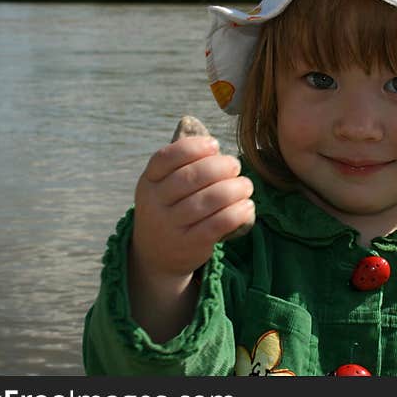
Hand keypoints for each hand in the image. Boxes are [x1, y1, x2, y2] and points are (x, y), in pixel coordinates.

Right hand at [127, 134, 253, 340]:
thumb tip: (212, 142)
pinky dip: (237, 212)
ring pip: (207, 201)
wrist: (156, 254)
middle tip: (236, 166)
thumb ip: (183, 164)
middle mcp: (155, 203)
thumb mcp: (164, 185)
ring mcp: (170, 226)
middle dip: (220, 167)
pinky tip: (247, 206)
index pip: (166, 158)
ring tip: (246, 186)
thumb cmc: (170, 208)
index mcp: (149, 181)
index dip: (193, 148)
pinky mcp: (189, 244)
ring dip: (234, 189)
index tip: (214, 145)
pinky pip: (217, 225)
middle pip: (191, 178)